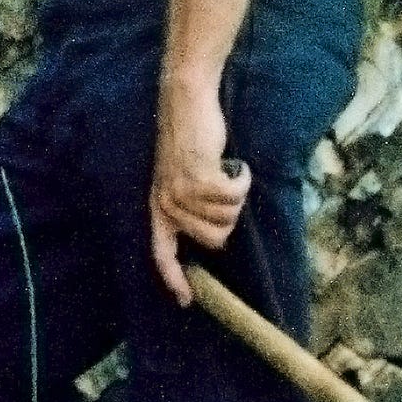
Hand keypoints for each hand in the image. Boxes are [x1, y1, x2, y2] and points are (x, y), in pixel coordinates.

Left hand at [149, 74, 249, 305]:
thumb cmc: (189, 139)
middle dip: (228, 217)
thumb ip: (188, 206)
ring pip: (228, 218)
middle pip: (214, 239)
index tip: (188, 300)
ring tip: (224, 172)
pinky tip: (235, 165)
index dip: (175, 279)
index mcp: (158, 207)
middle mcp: (166, 203)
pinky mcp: (199, 177)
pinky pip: (235, 196)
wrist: (186, 101)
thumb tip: (213, 238)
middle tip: (223, 189)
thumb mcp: (179, 178)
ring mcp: (181, 191)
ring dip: (236, 196)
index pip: (161, 253)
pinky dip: (243, 181)